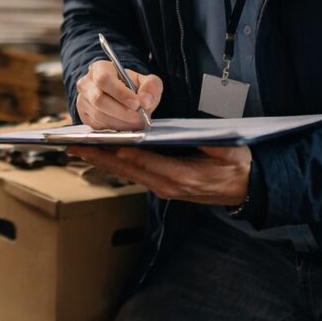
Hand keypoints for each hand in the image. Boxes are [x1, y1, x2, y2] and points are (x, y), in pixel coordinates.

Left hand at [67, 144, 251, 206]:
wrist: (250, 189)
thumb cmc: (237, 164)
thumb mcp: (223, 147)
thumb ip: (198, 139)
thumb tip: (171, 130)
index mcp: (181, 176)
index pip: (140, 161)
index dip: (114, 150)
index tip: (93, 143)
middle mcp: (168, 186)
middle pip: (126, 169)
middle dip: (98, 157)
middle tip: (71, 147)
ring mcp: (165, 189)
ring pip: (127, 173)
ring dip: (103, 162)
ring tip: (80, 149)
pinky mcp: (164, 188)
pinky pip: (135, 175)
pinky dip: (117, 165)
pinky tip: (103, 155)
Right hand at [75, 60, 162, 129]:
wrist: (122, 95)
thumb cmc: (132, 86)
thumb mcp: (146, 81)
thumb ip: (151, 87)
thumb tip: (145, 101)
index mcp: (99, 69)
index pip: (104, 79)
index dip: (120, 93)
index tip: (136, 103)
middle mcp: (86, 84)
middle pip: (99, 100)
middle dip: (122, 112)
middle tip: (139, 117)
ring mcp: (82, 101)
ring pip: (98, 115)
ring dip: (120, 122)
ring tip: (136, 123)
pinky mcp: (84, 116)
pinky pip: (97, 125)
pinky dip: (114, 128)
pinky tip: (125, 125)